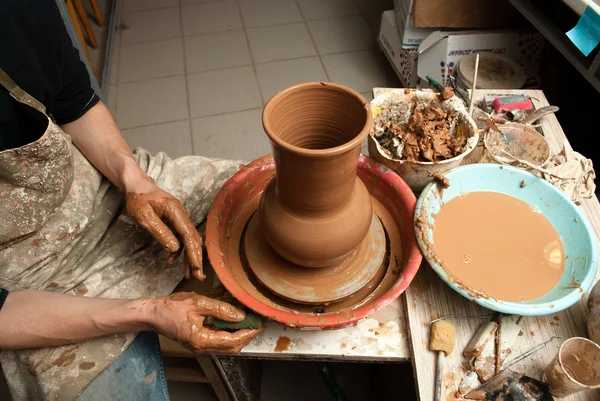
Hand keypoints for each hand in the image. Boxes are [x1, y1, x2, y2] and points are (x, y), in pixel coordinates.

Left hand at [125, 181, 204, 279]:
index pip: (188, 235)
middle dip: (196, 258)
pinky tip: (173, 260)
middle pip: (193, 239)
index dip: (193, 253)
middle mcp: (182, 214)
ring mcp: (179, 218)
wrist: (136, 184)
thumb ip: (160, 232)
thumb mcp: (144, 216)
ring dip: (190, 256)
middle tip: (198, 276)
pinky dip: (180, 250)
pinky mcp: (175, 221)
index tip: (195, 267)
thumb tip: (175, 248)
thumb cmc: (138, 198)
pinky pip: (182, 237)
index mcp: (176, 211)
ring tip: (190, 273)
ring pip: (189, 239)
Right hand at [143, 292, 263, 353]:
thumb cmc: (171, 307)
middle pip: (232, 348)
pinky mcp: (199, 343)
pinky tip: (234, 322)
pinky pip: (219, 342)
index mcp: (201, 340)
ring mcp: (200, 347)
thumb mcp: (198, 303)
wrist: (153, 314)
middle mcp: (201, 348)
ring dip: (239, 336)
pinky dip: (230, 334)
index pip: (232, 341)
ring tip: (249, 322)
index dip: (248, 333)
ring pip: (226, 347)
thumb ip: (220, 309)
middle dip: (247, 336)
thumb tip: (240, 315)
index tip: (259, 324)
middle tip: (258, 322)